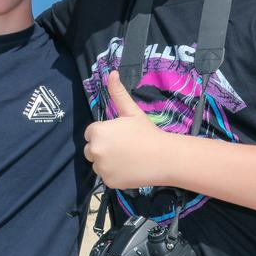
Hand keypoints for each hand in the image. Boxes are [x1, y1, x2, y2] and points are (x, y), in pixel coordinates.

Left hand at [83, 71, 169, 189]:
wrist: (164, 157)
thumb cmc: (147, 132)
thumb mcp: (131, 111)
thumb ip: (118, 93)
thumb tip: (111, 72)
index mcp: (97, 132)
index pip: (91, 133)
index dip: (105, 134)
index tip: (120, 135)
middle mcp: (95, 150)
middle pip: (91, 150)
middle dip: (103, 148)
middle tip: (124, 147)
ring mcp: (101, 168)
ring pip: (98, 164)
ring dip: (107, 162)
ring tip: (127, 158)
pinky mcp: (108, 182)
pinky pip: (106, 177)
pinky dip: (114, 174)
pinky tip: (129, 169)